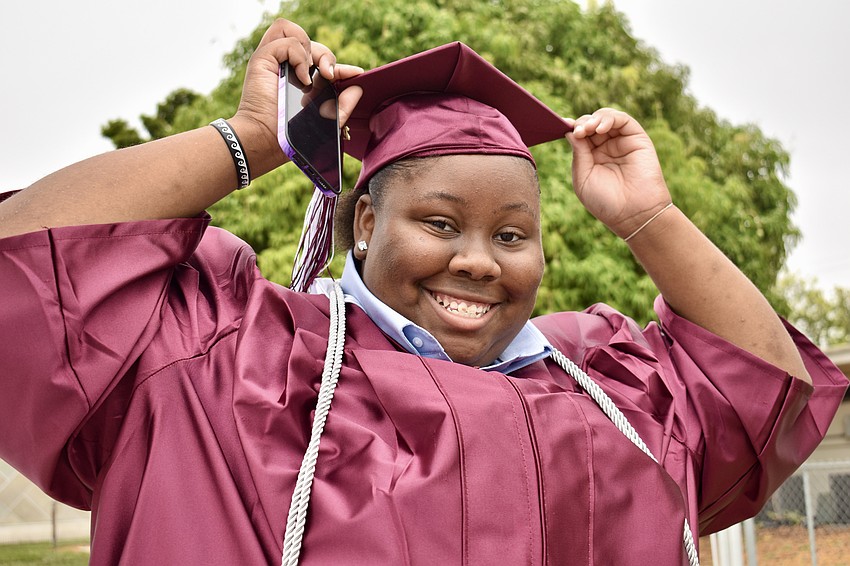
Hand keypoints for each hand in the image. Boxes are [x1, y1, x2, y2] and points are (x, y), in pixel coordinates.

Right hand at [229, 19, 363, 168]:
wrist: (267, 140)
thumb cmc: (290, 135)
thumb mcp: (324, 120)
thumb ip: (343, 105)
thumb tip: (357, 88)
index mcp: (296, 77)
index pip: (318, 58)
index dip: (335, 62)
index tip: (355, 74)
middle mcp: (283, 66)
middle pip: (307, 40)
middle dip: (326, 56)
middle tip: (330, 76)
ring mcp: (273, 61)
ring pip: (292, 30)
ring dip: (310, 50)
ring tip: (314, 75)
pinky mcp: (263, 58)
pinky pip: (288, 41)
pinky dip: (300, 57)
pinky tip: (302, 80)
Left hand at [566, 108, 670, 238]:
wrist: (633, 215)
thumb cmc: (606, 202)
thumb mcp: (583, 177)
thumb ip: (578, 154)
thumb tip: (570, 131)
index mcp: (591, 157)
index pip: (580, 135)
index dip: (571, 128)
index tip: (560, 126)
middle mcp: (606, 147)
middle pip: (591, 123)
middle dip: (582, 123)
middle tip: (577, 131)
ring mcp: (622, 142)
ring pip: (606, 118)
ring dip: (594, 119)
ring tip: (587, 129)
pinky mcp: (637, 139)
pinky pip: (623, 120)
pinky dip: (610, 118)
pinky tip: (600, 128)